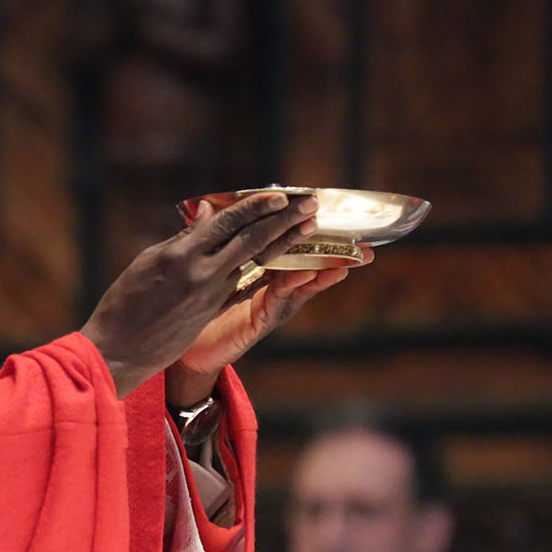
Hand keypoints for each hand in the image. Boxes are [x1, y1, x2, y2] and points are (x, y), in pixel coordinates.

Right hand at [81, 191, 317, 397]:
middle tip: (310, 204)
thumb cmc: (124, 301)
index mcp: (181, 255)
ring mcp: (211, 295)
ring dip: (285, 243)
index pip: (227, 223)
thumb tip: (208, 211)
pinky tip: (287, 260)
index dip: (256, 207)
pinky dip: (266, 271)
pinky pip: (245, 286)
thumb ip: (184, 237)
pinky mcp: (213, 312)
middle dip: (284, 220)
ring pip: (256, 263)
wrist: (119, 349)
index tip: (281, 195)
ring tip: (308, 226)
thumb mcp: (148, 260)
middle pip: (251, 240)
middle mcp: (202, 274)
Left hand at [165, 213, 373, 406]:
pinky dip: (295, 287)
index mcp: (261, 267)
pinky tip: (308, 274)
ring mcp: (269, 303)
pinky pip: (281, 301)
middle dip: (333, 249)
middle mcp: (271, 284)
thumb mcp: (204, 267)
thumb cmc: (197, 306)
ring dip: (325, 267)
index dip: (304, 226)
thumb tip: (205, 203)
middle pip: (306, 261)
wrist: (188, 347)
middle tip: (364, 239)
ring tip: (349, 257)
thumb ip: (211, 238)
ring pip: (302, 281)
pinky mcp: (261, 320)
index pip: (287, 243)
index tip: (325, 207)